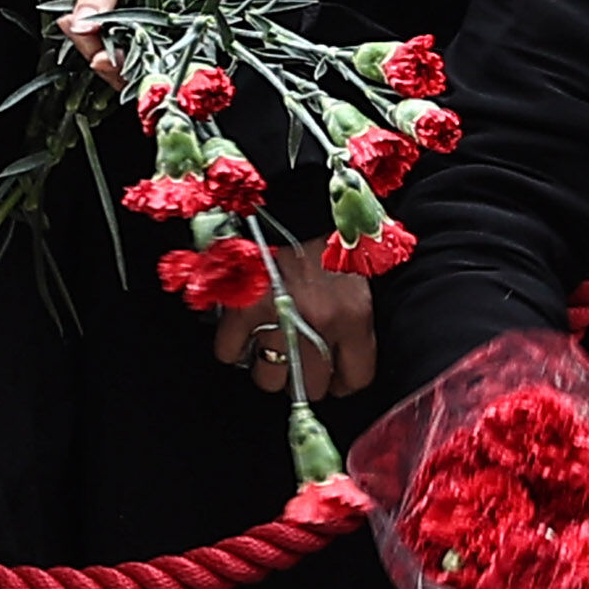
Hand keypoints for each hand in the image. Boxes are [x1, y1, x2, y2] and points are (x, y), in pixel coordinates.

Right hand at [213, 240, 382, 402]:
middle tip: (300, 358)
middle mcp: (318, 322)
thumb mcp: (358, 282)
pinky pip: (230, 353)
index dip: (344, 382)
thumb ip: (353, 327)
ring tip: (271, 345)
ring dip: (269, 366)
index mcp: (354, 315)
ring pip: (269, 379)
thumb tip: (337, 372)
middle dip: (306, 377)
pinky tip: (243, 333)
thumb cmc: (326, 241)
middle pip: (312, 387)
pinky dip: (234, 347)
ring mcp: (277, 315)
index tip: (334, 376)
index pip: (356, 378)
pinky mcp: (241, 306)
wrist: (294, 201)